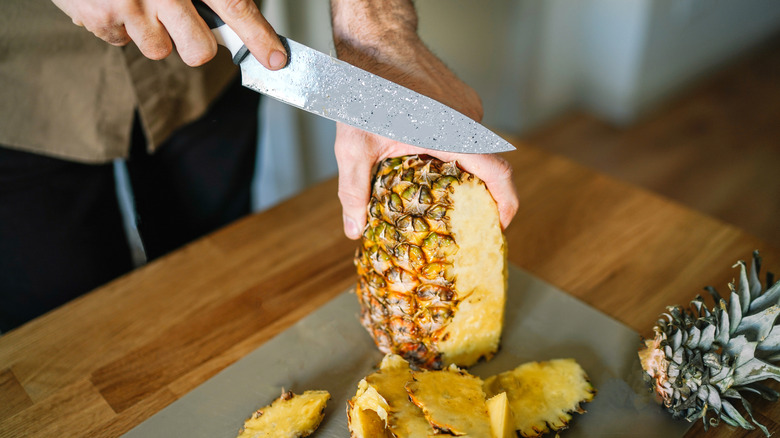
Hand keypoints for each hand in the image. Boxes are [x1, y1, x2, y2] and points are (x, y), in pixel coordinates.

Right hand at [51, 0, 286, 68]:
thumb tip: (239, 21)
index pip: (234, 5)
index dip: (257, 35)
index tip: (275, 59)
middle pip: (198, 50)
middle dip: (195, 45)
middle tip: (181, 20)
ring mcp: (130, 5)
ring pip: (160, 50)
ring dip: (154, 32)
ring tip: (140, 2)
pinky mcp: (102, 19)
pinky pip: (124, 42)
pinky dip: (122, 25)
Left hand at [331, 0, 517, 238]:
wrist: (374, 41)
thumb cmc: (364, 88)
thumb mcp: (354, 147)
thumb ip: (355, 191)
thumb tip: (355, 230)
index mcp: (452, 133)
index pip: (497, 173)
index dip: (505, 204)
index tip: (500, 226)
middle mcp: (467, 119)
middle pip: (484, 166)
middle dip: (473, 195)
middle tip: (454, 218)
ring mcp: (467, 105)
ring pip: (471, 149)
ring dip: (457, 169)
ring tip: (430, 187)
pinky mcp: (461, 98)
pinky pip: (463, 131)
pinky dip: (450, 149)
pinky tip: (422, 157)